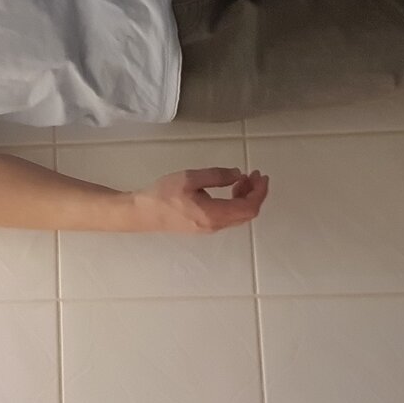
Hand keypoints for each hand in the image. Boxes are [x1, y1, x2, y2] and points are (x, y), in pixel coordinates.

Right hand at [130, 167, 269, 233]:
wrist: (143, 213)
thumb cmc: (164, 194)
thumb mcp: (190, 178)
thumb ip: (217, 176)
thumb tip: (238, 174)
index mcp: (214, 214)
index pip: (249, 207)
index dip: (259, 192)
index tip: (260, 175)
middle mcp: (216, 225)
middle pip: (246, 214)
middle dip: (255, 193)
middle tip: (253, 174)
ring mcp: (210, 228)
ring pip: (238, 216)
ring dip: (245, 197)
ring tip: (241, 179)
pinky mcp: (203, 226)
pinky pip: (228, 216)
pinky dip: (235, 202)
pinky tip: (229, 189)